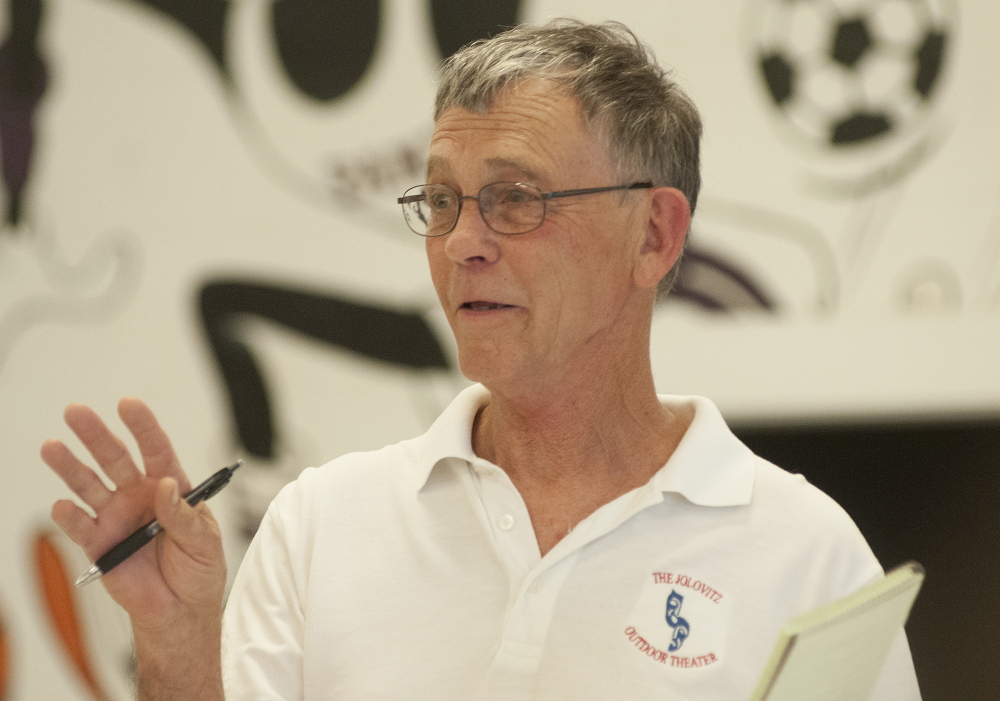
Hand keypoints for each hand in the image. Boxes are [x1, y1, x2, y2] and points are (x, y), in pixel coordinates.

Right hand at [41, 397, 226, 635]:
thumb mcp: (204, 540)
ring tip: (52, 447)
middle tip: (76, 411)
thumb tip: (164, 487)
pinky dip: (69, 516)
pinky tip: (62, 505)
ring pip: (89, 485)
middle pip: (115, 459)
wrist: (181, 610)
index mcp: (170, 487)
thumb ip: (184, 516)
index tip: (128, 404)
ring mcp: (116, 517)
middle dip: (96, 435)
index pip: (156, 450)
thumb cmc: (199, 568)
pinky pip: (80, 527)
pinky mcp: (99, 544)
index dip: (143, 426)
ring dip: (70, 467)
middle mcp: (138, 495)